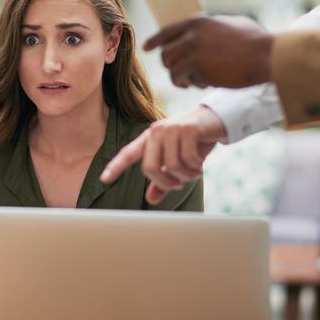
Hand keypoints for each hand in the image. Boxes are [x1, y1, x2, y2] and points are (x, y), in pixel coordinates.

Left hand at [100, 106, 225, 203]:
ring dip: (185, 176)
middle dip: (165, 183)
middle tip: (178, 185)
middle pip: (149, 168)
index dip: (116, 166)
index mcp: (148, 138)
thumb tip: (150, 199)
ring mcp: (171, 128)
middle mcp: (156, 131)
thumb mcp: (176, 160)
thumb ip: (163, 180)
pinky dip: (196, 168)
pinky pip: (188, 159)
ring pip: (171, 167)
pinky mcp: (188, 129)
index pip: (128, 153)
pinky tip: (200, 164)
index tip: (104, 179)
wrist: (215, 119)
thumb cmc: (193, 142)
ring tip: (193, 173)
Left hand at [144, 15, 273, 88]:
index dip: (154, 41)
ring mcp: (194, 53)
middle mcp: (192, 36)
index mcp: (198, 22)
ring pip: (172, 70)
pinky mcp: (200, 70)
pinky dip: (191, 84)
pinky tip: (201, 84)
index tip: (146, 48)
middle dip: (170, 66)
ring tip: (190, 82)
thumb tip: (202, 31)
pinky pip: (186, 80)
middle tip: (180, 73)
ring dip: (179, 79)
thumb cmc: (255, 40)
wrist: (266, 55)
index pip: (167, 31)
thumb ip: (212, 27)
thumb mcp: (230, 24)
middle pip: (166, 54)